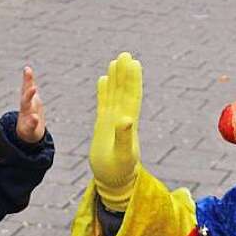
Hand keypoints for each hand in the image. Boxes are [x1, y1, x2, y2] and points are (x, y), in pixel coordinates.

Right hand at [16, 66, 45, 143]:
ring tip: (33, 99)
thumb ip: (28, 84)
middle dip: (29, 93)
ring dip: (30, 107)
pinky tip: (35, 118)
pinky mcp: (30, 128)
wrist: (28, 134)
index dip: (27, 79)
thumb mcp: (29, 98)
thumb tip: (27, 68)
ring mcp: (27, 118)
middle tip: (33, 87)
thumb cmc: (30, 113)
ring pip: (27, 111)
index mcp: (27, 100)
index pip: (26, 88)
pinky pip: (31, 124)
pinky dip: (32, 121)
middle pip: (26, 99)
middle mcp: (26, 108)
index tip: (27, 69)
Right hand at [89, 53, 142, 210]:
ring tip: (116, 61)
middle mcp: (121, 118)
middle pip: (123, 91)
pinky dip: (104, 91)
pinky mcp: (103, 126)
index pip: (130, 97)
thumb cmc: (119, 172)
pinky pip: (103, 103)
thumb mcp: (123, 156)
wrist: (113, 182)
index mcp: (126, 123)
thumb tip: (127, 118)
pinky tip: (103, 79)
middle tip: (125, 54)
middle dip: (124, 73)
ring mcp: (112, 121)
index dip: (132, 80)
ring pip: (114, 95)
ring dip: (116, 78)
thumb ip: (125, 137)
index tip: (133, 62)